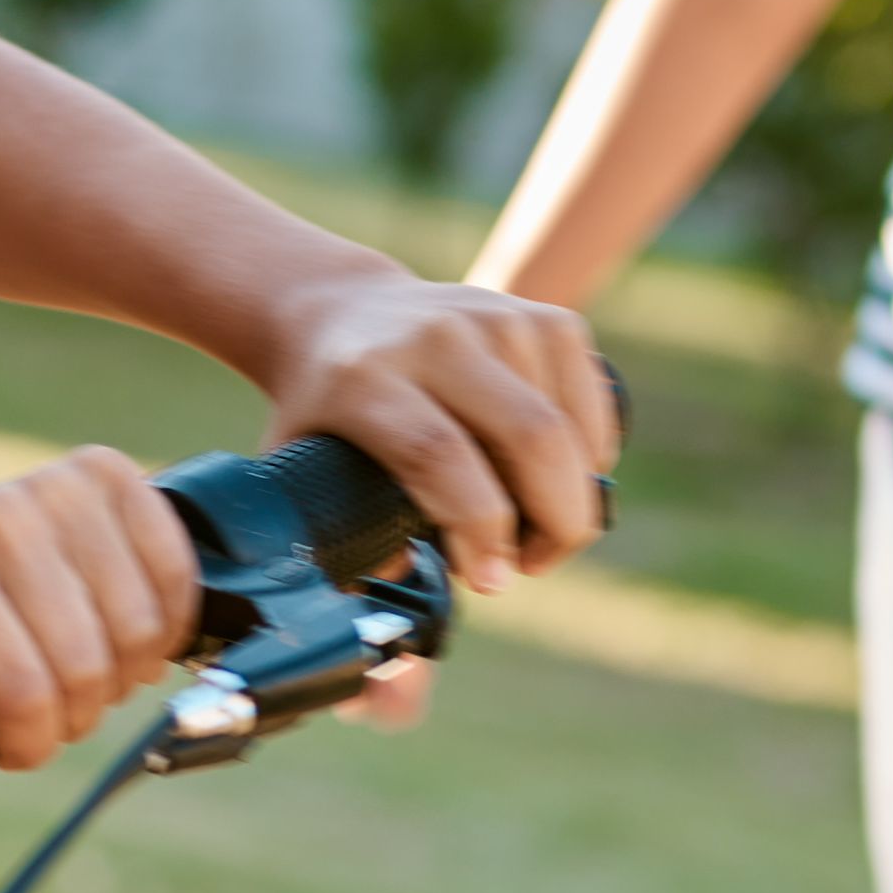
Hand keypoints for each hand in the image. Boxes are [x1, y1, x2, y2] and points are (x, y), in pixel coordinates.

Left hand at [0, 451, 197, 769]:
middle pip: (84, 665)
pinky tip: (123, 635)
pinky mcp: (113, 474)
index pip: (22, 691)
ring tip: (80, 671)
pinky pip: (176, 578)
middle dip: (74, 713)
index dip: (29, 740)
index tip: (6, 739)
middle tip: (47, 704)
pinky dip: (163, 627)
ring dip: (120, 676)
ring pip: (138, 630)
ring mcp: (59, 484)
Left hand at [256, 267, 619, 594]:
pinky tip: (559, 482)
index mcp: (364, 379)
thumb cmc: (325, 409)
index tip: (491, 581)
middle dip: (553, 522)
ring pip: (567, 427)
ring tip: (536, 530)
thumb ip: (337, 532)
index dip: (479, 527)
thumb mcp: (301, 465)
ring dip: (571, 498)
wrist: (343, 311)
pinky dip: (590, 457)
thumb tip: (401, 576)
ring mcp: (495, 319)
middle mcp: (434, 338)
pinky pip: (592, 403)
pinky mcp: (540, 316)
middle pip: (527, 436)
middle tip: (533, 564)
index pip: (439, 454)